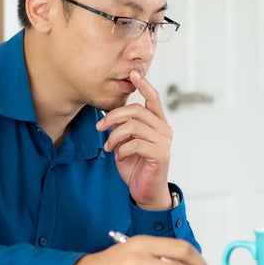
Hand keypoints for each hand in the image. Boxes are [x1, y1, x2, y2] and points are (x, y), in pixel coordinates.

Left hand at [98, 70, 172, 209]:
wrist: (145, 191)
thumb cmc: (135, 165)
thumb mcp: (126, 141)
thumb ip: (123, 126)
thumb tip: (110, 114)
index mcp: (157, 122)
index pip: (153, 98)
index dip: (144, 84)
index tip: (133, 73)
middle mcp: (164, 129)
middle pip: (137, 110)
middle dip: (113, 116)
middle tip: (99, 127)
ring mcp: (164, 142)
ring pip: (133, 127)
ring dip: (114, 136)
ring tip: (108, 147)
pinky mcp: (160, 155)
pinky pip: (135, 144)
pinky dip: (122, 149)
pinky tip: (119, 156)